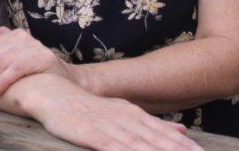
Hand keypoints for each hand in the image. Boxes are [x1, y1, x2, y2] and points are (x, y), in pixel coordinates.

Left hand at [0, 26, 73, 104]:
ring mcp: (33, 46)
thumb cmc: (38, 70)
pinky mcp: (42, 58)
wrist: (68, 79)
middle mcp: (22, 37)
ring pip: (0, 63)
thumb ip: (2, 42)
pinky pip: (15, 69)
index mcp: (14, 35)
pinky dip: (2, 81)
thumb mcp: (19, 55)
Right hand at [27, 75, 200, 150]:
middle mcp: (126, 120)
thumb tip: (183, 130)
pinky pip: (116, 150)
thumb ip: (153, 123)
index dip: (186, 147)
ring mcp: (110, 128)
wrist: (53, 94)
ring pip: (141, 147)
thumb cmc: (88, 107)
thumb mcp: (123, 110)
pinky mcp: (93, 136)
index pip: (166, 134)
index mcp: (134, 114)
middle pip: (159, 142)